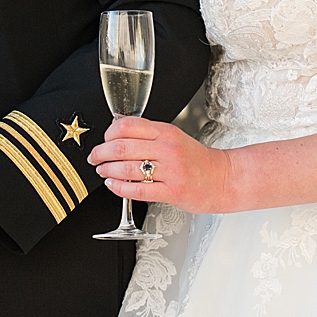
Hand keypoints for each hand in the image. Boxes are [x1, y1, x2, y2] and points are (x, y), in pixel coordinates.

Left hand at [87, 117, 233, 213]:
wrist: (221, 178)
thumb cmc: (195, 160)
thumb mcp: (173, 138)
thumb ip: (148, 135)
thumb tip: (117, 133)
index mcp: (166, 131)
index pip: (128, 125)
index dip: (108, 133)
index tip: (103, 140)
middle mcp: (167, 148)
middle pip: (122, 147)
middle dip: (100, 153)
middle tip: (94, 158)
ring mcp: (170, 170)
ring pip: (127, 168)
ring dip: (107, 170)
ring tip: (103, 171)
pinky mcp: (172, 191)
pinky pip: (138, 190)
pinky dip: (119, 187)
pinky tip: (113, 185)